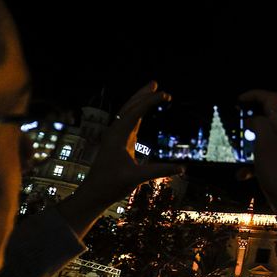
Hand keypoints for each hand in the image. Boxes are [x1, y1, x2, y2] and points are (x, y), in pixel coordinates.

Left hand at [82, 81, 182, 204]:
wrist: (94, 193)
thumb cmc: (112, 185)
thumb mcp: (136, 178)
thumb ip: (159, 171)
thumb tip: (182, 168)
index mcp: (117, 136)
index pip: (135, 112)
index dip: (150, 101)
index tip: (166, 95)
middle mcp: (115, 132)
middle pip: (129, 107)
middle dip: (142, 94)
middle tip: (156, 83)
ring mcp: (115, 136)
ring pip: (127, 112)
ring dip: (138, 100)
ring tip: (151, 90)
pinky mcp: (117, 142)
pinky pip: (127, 122)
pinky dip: (137, 112)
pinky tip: (142, 111)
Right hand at [238, 90, 276, 217]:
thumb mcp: (265, 142)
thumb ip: (259, 124)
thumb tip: (252, 120)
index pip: (271, 100)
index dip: (255, 94)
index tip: (238, 101)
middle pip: (266, 118)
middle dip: (249, 121)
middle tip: (235, 126)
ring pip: (260, 140)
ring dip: (247, 145)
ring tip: (237, 153)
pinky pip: (260, 160)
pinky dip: (249, 165)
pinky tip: (241, 175)